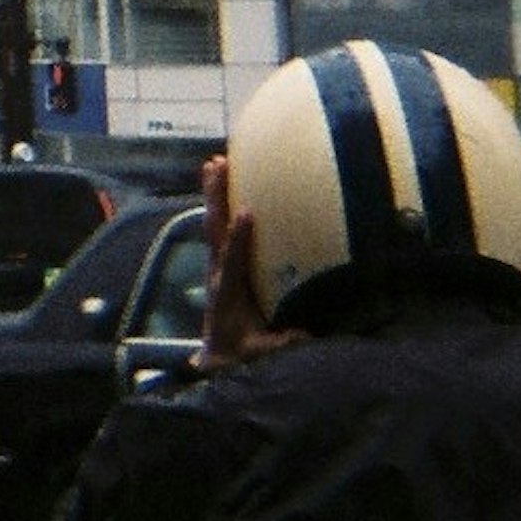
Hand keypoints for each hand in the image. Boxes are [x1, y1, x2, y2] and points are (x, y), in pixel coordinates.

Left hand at [197, 156, 299, 370]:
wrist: (219, 358)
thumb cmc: (244, 355)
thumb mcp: (264, 354)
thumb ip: (284, 342)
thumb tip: (306, 331)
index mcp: (228, 295)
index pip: (233, 264)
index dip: (239, 240)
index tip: (247, 214)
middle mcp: (218, 274)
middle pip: (215, 232)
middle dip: (217, 200)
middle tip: (217, 166)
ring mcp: (217, 266)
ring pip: (213, 225)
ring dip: (214, 194)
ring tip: (214, 162)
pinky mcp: (221, 264)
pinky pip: (219, 230)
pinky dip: (219, 205)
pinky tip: (221, 181)